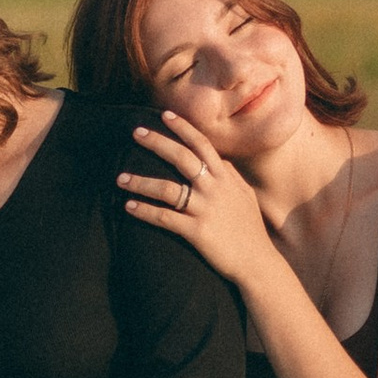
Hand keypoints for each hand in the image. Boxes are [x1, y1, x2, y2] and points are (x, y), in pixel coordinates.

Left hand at [118, 115, 272, 282]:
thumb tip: (220, 160)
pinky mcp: (197, 231)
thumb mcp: (246, 196)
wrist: (257, 263)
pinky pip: (165, 218)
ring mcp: (205, 210)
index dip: (184, 128)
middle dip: (157, 142)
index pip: (202, 145)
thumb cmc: (250, 230)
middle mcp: (215, 189)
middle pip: (182, 158)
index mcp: (226, 179)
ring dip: (141, 182)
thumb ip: (232, 176)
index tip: (165, 115)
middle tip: (135, 132)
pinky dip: (145, 211)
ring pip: (167, 189)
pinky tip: (128, 207)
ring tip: (119, 178)